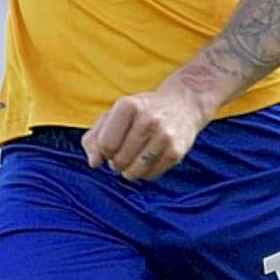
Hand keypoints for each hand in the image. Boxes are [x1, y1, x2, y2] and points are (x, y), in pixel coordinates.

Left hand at [83, 75, 216, 180]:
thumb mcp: (115, 114)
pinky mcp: (176, 151)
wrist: (184, 103)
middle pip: (119, 160)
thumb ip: (94, 138)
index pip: (105, 145)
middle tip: (123, 154)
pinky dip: (145, 173)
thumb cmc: (142, 111)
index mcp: (128, 106)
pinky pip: (151, 175)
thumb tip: (94, 163)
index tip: (111, 146)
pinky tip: (148, 161)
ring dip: (129, 171)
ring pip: (134, 171)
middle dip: (116, 162)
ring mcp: (164, 136)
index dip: (104, 151)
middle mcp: (147, 119)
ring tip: (133, 160)